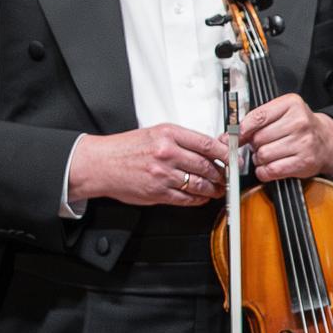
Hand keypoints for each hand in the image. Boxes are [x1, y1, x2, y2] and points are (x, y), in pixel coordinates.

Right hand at [67, 120, 229, 209]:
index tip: (232, 157)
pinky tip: (202, 197)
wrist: (101, 164)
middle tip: (227, 176)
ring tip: (218, 189)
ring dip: (214, 189)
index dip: (225, 153)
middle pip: (207, 165)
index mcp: (168, 134)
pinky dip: (198, 199)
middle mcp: (167, 153)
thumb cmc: (126, 148)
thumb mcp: (155, 133)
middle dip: (222, 174)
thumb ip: (182, 140)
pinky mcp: (158, 192)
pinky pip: (186, 198)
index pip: (207, 144)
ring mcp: (163, 174)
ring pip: (200, 184)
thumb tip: (209, 148)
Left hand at [241, 93, 332, 184]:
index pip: (258, 117)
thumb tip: (231, 133)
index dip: (242, 129)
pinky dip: (265, 171)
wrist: (327, 141)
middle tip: (261, 145)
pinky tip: (269, 166)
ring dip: (260, 159)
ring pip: (263, 155)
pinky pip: (272, 170)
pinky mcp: (303, 162)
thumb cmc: (301, 126)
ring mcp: (303, 143)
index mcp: (291, 104)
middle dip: (254, 145)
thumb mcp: (283, 112)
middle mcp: (299, 122)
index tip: (234, 136)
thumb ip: (258, 118)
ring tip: (268, 154)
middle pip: (258, 138)